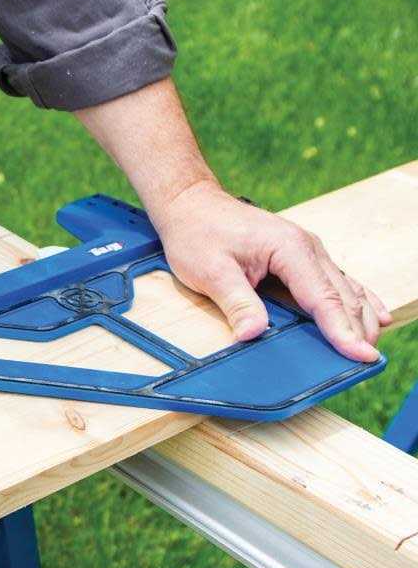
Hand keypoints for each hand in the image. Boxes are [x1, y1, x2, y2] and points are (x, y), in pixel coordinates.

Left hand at [149, 180, 390, 361]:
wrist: (191, 204)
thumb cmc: (199, 233)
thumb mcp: (210, 271)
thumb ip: (236, 302)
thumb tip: (254, 334)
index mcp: (290, 249)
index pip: (323, 297)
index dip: (342, 330)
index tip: (360, 355)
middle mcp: (307, 248)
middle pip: (342, 295)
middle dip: (357, 330)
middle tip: (366, 363)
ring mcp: (307, 251)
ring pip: (344, 289)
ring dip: (359, 318)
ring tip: (369, 349)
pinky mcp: (299, 256)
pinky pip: (335, 281)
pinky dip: (355, 300)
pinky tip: (375, 315)